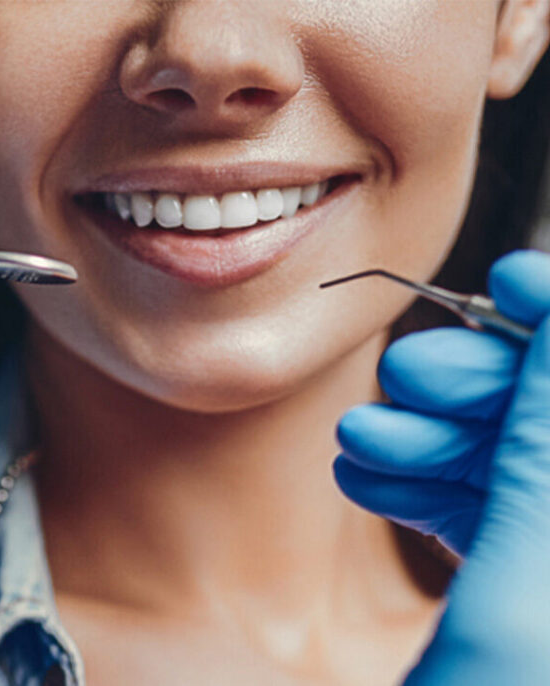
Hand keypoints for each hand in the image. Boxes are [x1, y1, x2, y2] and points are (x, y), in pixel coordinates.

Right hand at [334, 249, 549, 682]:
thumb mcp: (520, 610)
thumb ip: (544, 458)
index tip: (513, 280)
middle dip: (490, 390)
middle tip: (412, 378)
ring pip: (520, 471)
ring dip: (440, 438)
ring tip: (365, 442)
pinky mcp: (517, 606)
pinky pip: (485, 516)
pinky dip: (422, 483)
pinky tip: (367, 471)